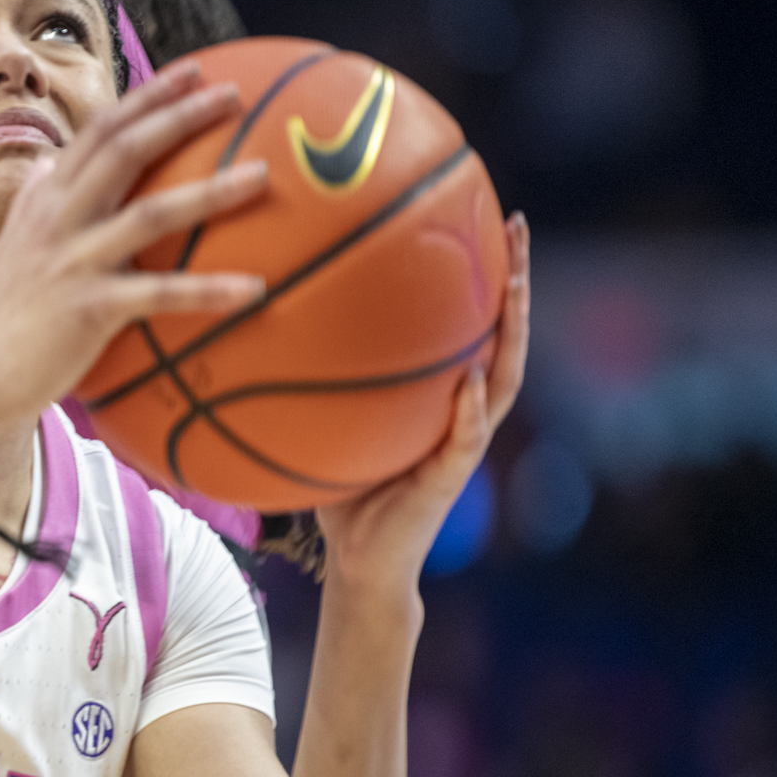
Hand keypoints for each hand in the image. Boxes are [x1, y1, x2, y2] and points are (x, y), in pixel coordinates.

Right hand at [0, 59, 270, 422]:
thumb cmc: (1, 316)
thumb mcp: (12, 244)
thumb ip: (33, 201)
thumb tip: (46, 164)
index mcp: (46, 200)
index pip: (100, 131)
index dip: (147, 97)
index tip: (193, 71)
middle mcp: (58, 219)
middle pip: (126, 150)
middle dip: (180, 116)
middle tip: (233, 95)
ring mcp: (74, 262)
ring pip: (152, 213)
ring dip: (211, 192)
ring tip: (263, 176)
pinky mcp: (89, 309)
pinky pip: (160, 294)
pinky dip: (209, 291)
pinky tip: (254, 289)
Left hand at [316, 211, 530, 592]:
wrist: (358, 562)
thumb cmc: (341, 490)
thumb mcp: (326, 422)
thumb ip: (312, 377)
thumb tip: (260, 316)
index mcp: (440, 394)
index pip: (468, 321)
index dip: (480, 272)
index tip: (480, 215)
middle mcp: (462, 409)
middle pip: (502, 333)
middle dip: (514, 279)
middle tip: (513, 225)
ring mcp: (462, 442)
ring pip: (503, 376)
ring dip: (513, 330)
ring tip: (516, 285)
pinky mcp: (451, 477)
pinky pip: (466, 436)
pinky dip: (471, 408)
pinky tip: (472, 380)